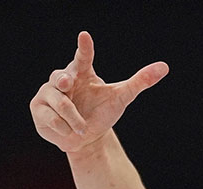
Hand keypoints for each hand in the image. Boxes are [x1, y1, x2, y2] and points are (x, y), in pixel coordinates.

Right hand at [29, 31, 168, 153]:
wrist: (85, 138)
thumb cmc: (102, 113)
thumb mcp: (122, 97)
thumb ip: (140, 82)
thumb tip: (165, 67)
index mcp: (81, 72)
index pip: (82, 58)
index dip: (83, 47)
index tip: (85, 36)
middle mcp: (61, 79)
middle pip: (61, 77)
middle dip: (63, 80)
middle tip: (67, 83)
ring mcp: (46, 93)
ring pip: (58, 102)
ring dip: (74, 119)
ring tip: (82, 128)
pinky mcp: (38, 110)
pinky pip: (50, 118)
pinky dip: (63, 129)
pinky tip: (68, 131)